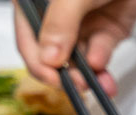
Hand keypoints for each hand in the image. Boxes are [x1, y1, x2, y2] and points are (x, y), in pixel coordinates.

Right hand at [12, 0, 135, 96]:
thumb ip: (61, 23)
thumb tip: (49, 57)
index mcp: (37, 2)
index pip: (28, 37)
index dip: (38, 63)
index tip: (53, 79)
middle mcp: (57, 15)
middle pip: (54, 54)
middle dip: (66, 73)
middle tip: (78, 86)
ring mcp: (82, 24)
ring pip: (79, 59)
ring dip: (88, 76)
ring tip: (99, 85)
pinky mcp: (107, 31)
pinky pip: (101, 53)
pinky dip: (102, 64)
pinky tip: (104, 70)